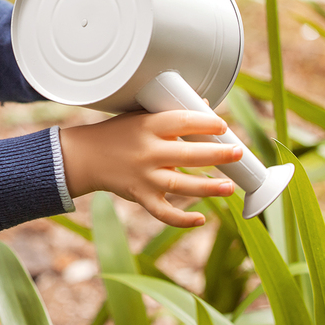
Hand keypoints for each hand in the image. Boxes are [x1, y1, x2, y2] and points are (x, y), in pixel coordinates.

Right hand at [58, 110, 242, 226]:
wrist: (85, 156)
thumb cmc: (116, 133)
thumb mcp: (139, 115)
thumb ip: (170, 114)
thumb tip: (206, 106)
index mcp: (147, 126)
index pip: (182, 121)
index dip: (205, 123)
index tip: (222, 125)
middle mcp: (147, 152)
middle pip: (188, 155)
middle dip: (217, 155)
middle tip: (238, 153)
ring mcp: (144, 177)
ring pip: (181, 186)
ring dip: (208, 188)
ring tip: (229, 187)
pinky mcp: (140, 196)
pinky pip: (163, 212)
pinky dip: (182, 219)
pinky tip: (200, 219)